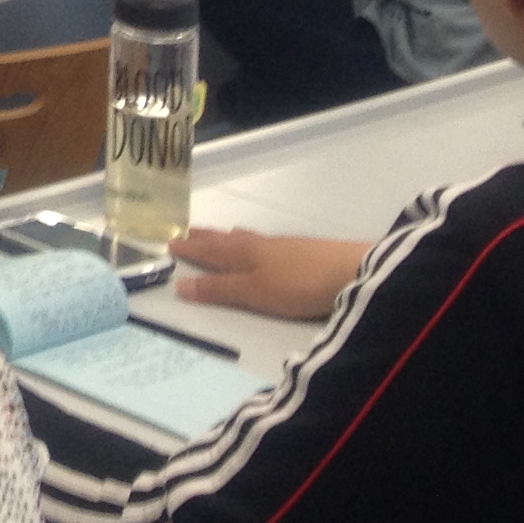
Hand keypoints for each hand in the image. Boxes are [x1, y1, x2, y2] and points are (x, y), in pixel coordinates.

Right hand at [169, 227, 370, 321]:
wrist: (353, 273)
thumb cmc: (298, 285)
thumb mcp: (255, 292)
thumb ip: (220, 289)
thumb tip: (180, 284)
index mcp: (246, 254)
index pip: (212, 251)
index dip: (192, 248)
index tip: (171, 242)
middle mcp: (262, 246)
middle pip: (229, 241)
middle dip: (208, 238)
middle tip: (189, 230)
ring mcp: (287, 248)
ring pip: (250, 240)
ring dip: (232, 238)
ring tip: (224, 235)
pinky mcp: (307, 254)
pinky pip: (268, 244)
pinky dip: (255, 243)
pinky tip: (265, 248)